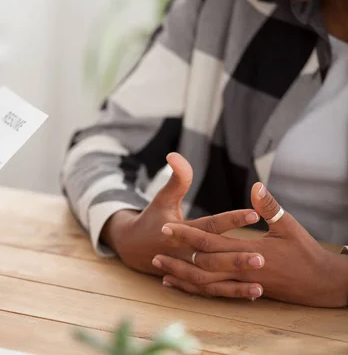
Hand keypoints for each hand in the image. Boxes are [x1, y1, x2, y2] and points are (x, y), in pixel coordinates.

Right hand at [101, 153, 260, 277]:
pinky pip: (210, 291)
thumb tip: (175, 155)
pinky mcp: (188, 281)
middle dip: (235, 259)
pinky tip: (254, 293)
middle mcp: (181, 254)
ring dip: (235, 282)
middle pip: (210, 258)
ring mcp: (184, 270)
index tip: (254, 214)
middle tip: (262, 258)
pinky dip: (230, 293)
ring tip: (262, 284)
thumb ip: (176, 179)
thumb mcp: (163, 198)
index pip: (207, 226)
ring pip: (211, 279)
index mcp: (178, 232)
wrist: (132, 247)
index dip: (229, 220)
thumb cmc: (153, 218)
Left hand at [155, 182, 347, 306]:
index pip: (211, 242)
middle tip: (156, 249)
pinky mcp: (245, 292)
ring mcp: (243, 285)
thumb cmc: (307, 253)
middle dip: (178, 257)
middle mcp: (243, 271)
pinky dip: (195, 289)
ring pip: (206, 283)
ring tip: (160, 269)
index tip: (167, 226)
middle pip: (203, 265)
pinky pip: (215, 293)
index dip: (188, 234)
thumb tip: (256, 186)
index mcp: (251, 251)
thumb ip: (270, 207)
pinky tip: (180, 284)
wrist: (321, 284)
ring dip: (182, 276)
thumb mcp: (290, 226)